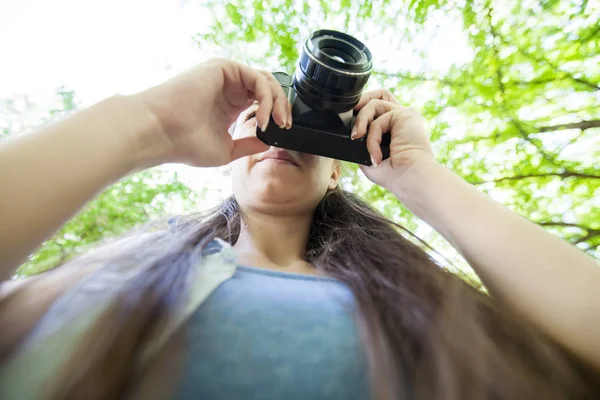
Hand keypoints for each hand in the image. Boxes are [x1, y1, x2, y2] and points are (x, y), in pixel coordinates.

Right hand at [133, 58, 291, 167]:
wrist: (162, 133)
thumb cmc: (185, 144)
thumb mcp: (226, 151)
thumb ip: (248, 144)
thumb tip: (268, 143)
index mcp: (230, 105)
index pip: (262, 102)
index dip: (276, 115)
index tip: (282, 132)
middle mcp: (229, 88)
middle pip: (268, 89)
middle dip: (282, 107)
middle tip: (285, 126)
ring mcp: (226, 76)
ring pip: (266, 81)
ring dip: (277, 102)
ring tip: (276, 123)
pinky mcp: (223, 68)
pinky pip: (257, 78)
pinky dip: (266, 98)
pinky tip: (263, 117)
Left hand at [351, 89, 434, 190]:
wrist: (410, 179)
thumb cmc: (394, 175)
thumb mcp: (369, 157)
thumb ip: (362, 141)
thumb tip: (352, 133)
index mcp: (397, 128)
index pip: (381, 107)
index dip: (364, 109)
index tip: (353, 126)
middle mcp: (402, 118)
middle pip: (381, 93)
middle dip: (362, 101)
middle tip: (353, 121)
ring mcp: (404, 114)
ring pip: (374, 103)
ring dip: (361, 121)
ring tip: (356, 138)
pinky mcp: (405, 114)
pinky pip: (377, 120)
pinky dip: (371, 138)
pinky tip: (375, 154)